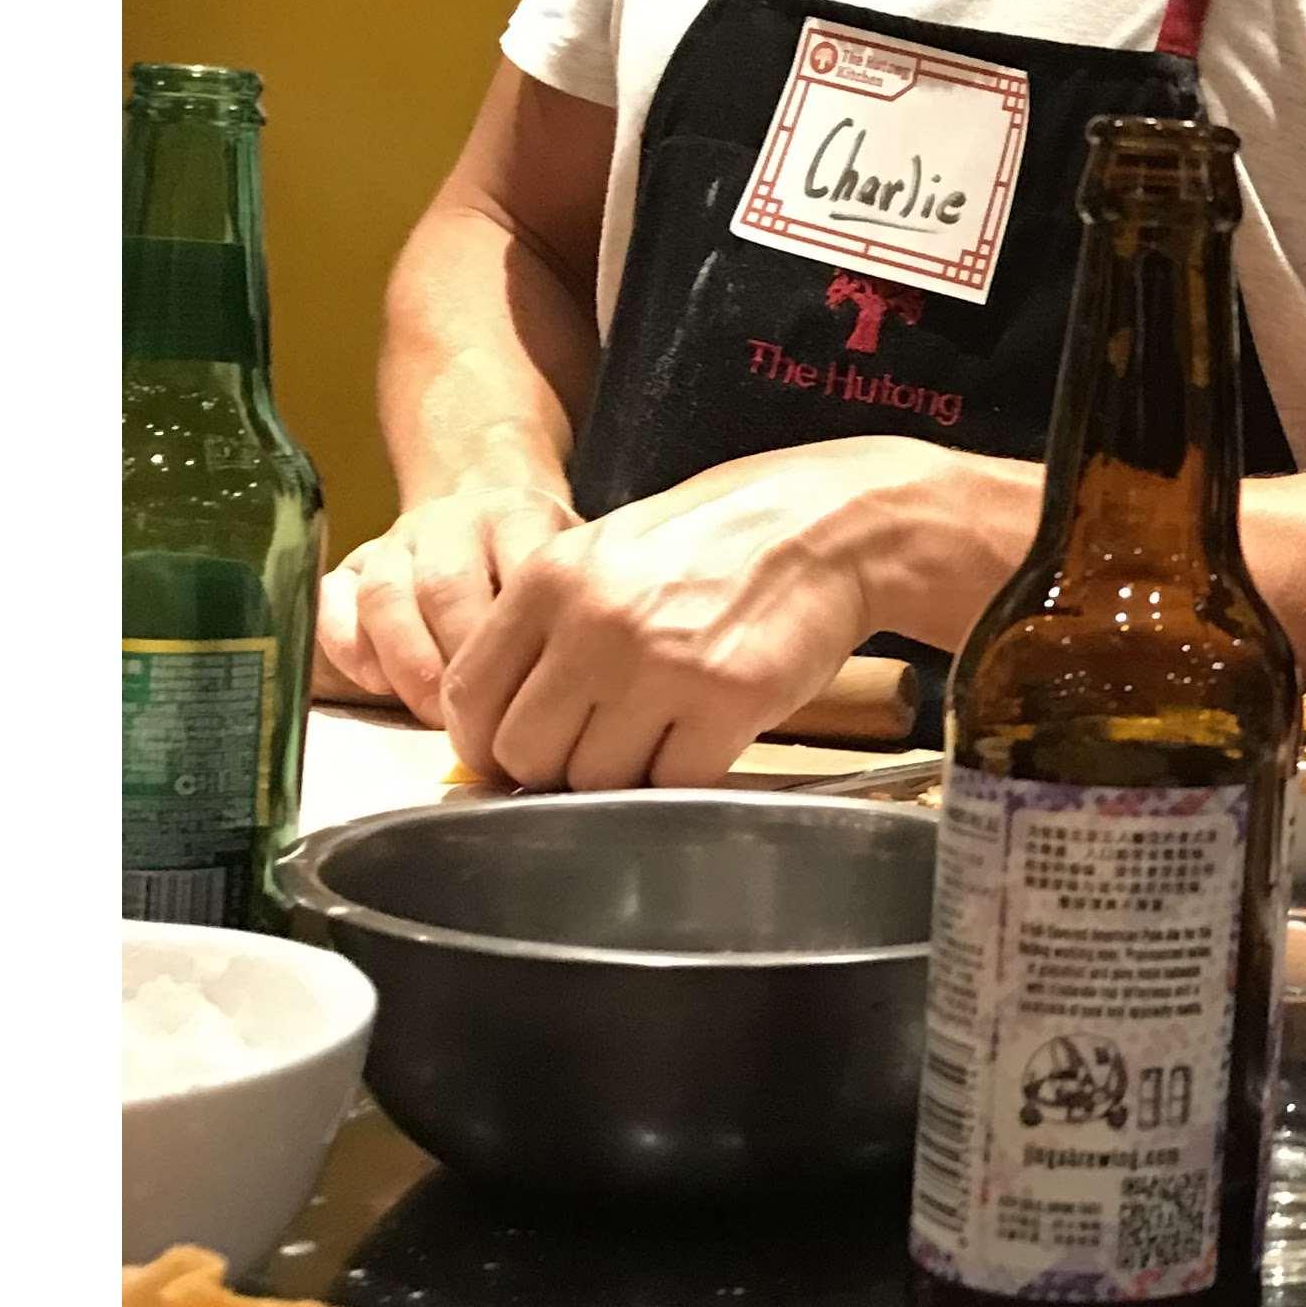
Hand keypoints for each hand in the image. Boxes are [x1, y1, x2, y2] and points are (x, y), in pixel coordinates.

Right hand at [314, 475, 577, 720]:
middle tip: (478, 716)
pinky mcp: (352, 565)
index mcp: (519, 515)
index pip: (516, 572)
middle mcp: (453, 520)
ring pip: (385, 594)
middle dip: (458, 662)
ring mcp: (397, 540)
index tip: (528, 692)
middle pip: (444, 587)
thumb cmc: (539, 569)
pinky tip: (378, 684)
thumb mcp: (571, 576)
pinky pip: (333, 600)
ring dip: (407, 662)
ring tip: (433, 711)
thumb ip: (568, 616)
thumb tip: (555, 693)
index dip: (517, 641)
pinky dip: (349, 646)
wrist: (489, 511)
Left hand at [440, 437, 956, 791]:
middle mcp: (595, 624)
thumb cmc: (726, 537)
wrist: (835, 524)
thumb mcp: (613, 550)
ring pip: (595, 779)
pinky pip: (673, 783)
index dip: (486, 743)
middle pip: (526, 752)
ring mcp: (661, 667)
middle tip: (596, 751)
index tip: (514, 757)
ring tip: (662, 734)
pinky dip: (684, 774)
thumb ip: (552, 623)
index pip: (470, 696)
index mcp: (552, 579)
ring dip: (623, 776)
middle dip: (555, 767)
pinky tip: (705, 736)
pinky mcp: (728, 703)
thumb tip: (508, 713)